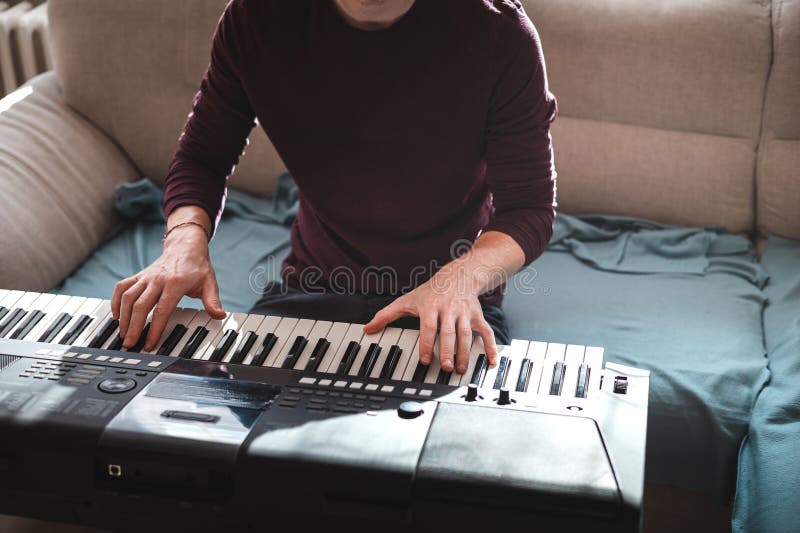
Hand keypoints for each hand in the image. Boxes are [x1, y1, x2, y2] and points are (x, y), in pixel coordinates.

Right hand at [110, 223, 225, 350]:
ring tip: (123, 334)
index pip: (162, 310)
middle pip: (141, 305)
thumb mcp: (210, 283)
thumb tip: (220, 315)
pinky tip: (117, 315)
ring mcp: (146, 276)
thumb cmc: (198, 267)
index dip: (154, 329)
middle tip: (130, 344)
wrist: (186, 246)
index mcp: (175, 283)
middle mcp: (157, 279)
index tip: (149, 344)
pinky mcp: (139, 275)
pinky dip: (116, 301)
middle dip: (134, 327)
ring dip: (123, 317)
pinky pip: (121, 287)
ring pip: (128, 297)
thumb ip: (213, 301)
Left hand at [363, 271, 498, 373]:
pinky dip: (491, 346)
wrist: (458, 276)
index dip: (427, 343)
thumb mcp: (407, 300)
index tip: (425, 359)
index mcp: (431, 307)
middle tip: (447, 367)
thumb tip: (368, 328)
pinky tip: (491, 360)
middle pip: (449, 332)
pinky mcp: (477, 317)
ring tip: (461, 369)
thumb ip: (387, 315)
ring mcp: (464, 314)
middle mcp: (449, 310)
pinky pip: (486, 332)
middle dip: (449, 350)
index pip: (429, 327)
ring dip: (465, 352)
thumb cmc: (431, 292)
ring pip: (467, 334)